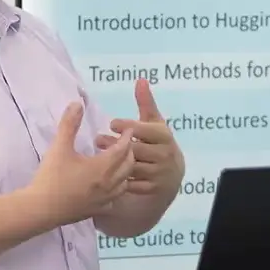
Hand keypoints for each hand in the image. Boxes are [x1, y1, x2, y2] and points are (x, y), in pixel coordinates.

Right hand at [29, 102, 135, 225]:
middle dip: (129, 153)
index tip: (129, 129)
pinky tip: (108, 186)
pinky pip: (115, 199)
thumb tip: (77, 103)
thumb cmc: (51, 177)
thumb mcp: (59, 147)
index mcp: (103, 167)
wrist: (41, 209)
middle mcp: (109, 184)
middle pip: (128, 166)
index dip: (127, 138)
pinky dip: (117, 189)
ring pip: (124, 183)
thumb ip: (69, 124)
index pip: (123, 149)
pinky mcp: (98, 211)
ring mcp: (105, 199)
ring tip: (118, 162)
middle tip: (125, 143)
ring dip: (125, 171)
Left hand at [96, 79, 184, 195]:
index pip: (146, 130)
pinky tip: (105, 173)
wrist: (172, 173)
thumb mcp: (154, 123)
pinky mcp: (153, 189)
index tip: (111, 123)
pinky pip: (133, 185)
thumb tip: (140, 79)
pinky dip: (119, 179)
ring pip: (133, 167)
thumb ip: (146, 103)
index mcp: (164, 136)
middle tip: (97, 140)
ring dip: (114, 162)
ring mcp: (159, 173)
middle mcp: (164, 154)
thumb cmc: (157, 142)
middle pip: (136, 149)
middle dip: (116, 145)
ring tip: (97, 156)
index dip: (129, 126)